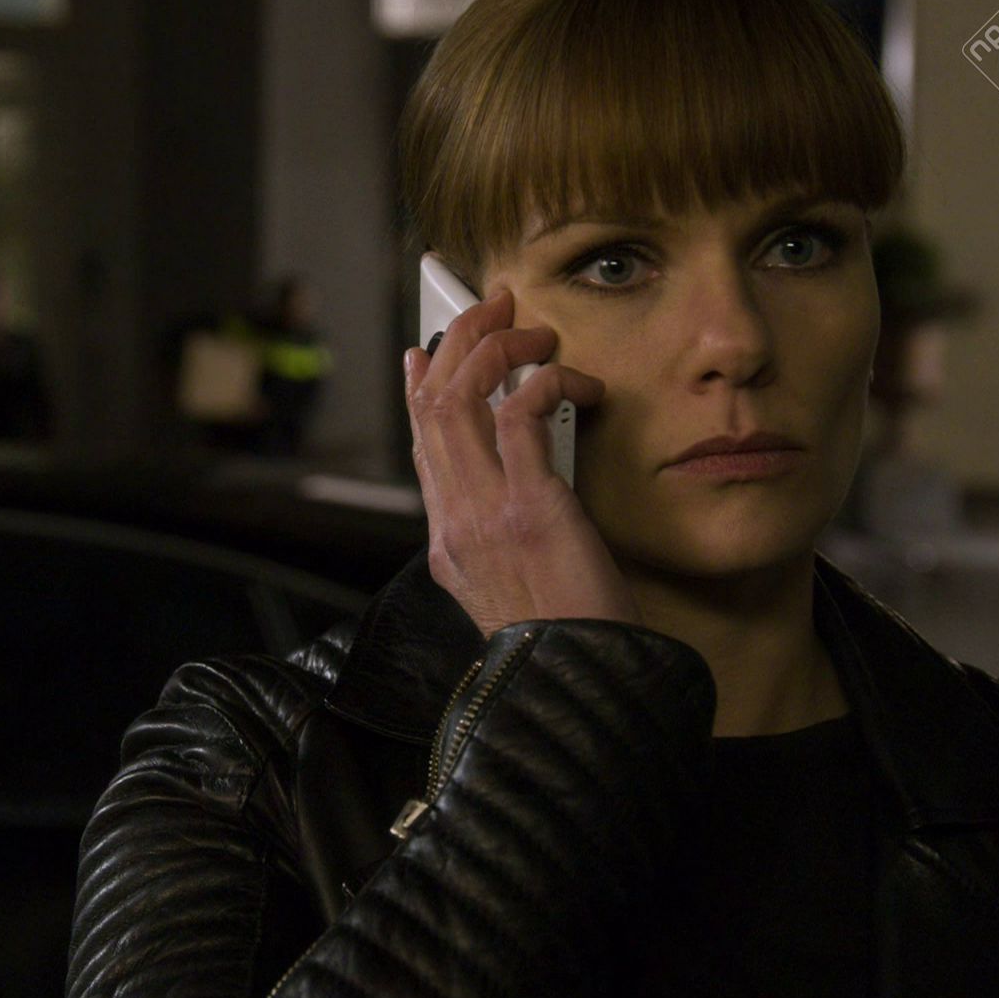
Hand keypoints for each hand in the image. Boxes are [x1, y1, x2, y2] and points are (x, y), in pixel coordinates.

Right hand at [404, 288, 640, 638]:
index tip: (426, 353)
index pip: (422, 448)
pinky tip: (573, 380)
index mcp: (449, 545)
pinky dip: (545, 382)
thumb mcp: (519, 592)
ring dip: (495, 348)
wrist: (577, 690)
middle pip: (432, 409)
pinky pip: (521, 415)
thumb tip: (528, 488)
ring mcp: (486, 515)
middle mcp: (456, 524)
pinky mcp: (530, 510)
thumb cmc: (568, 647)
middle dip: (457, 344)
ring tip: (531, 330)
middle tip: (489, 307)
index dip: (421, 391)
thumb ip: (508, 539)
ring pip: (461, 400)